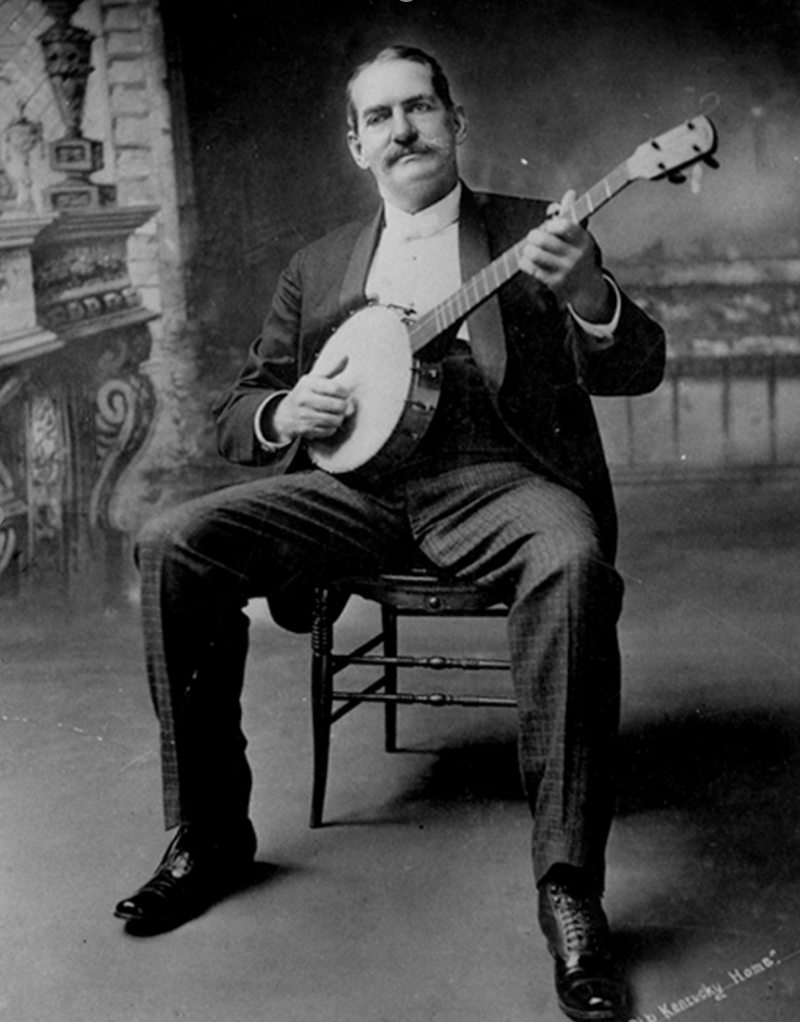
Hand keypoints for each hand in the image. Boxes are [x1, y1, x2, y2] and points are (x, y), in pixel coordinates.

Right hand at [271, 356, 354, 440]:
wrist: (284, 415)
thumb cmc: (304, 394)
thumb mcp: (314, 379)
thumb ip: (331, 369)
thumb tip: (346, 356)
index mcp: (308, 384)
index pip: (335, 388)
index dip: (345, 392)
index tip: (344, 393)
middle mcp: (305, 399)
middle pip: (339, 406)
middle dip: (343, 407)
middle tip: (340, 405)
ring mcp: (305, 415)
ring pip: (336, 420)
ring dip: (339, 418)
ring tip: (334, 414)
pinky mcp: (306, 429)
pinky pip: (329, 431)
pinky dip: (331, 428)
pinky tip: (326, 423)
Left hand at [518, 189, 611, 320]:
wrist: (587, 288)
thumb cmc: (578, 254)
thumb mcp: (580, 235)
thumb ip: (571, 214)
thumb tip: (570, 193)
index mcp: (583, 240)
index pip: (565, 225)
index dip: (551, 223)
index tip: (549, 226)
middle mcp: (575, 256)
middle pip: (543, 239)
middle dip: (534, 235)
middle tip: (534, 237)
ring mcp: (564, 271)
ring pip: (534, 254)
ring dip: (527, 249)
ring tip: (529, 249)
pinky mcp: (553, 283)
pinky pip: (530, 268)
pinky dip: (524, 262)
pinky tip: (527, 260)